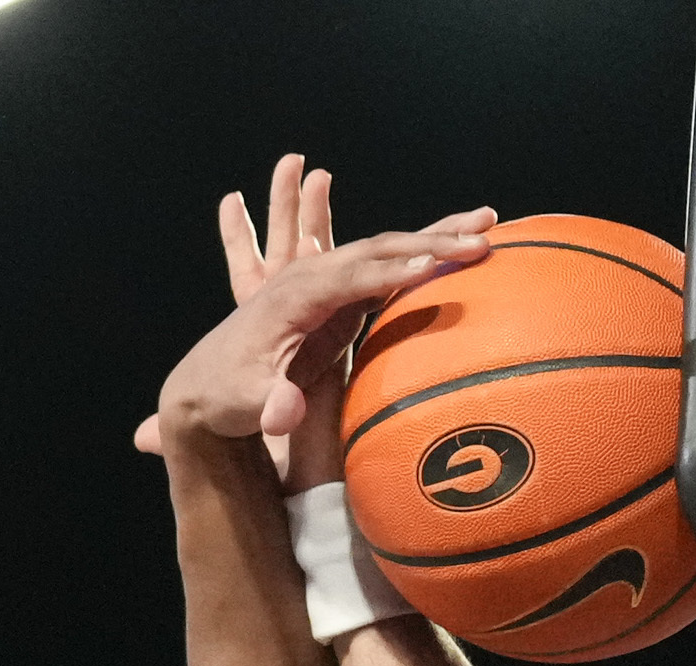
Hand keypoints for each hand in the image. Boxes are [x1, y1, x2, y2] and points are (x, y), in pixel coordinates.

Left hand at [141, 175, 492, 454]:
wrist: (208, 384)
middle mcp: (311, 278)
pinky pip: (389, 268)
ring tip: (487, 222)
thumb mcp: (245, 404)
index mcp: (290, 296)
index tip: (433, 267)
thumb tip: (285, 415)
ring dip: (437, 236)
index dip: (391, 271)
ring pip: (388, 248)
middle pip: (377, 250)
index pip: (349, 276)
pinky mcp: (340, 298)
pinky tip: (463, 252)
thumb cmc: (227, 396)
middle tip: (481, 237)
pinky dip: (426, 256)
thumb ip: (268, 405)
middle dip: (430, 242)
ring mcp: (327, 284)